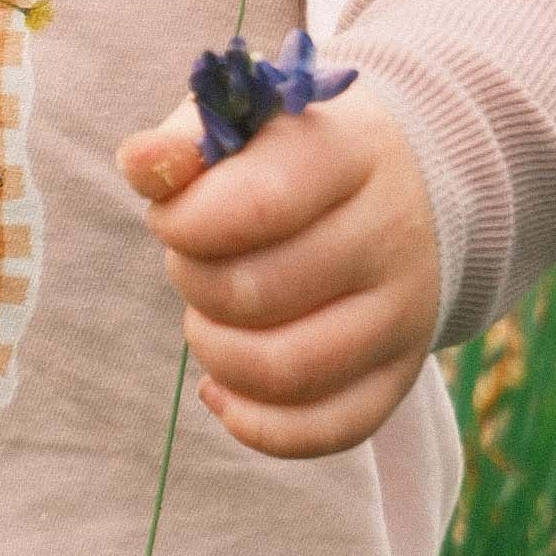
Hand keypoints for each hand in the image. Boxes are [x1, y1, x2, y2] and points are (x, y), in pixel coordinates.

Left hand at [116, 82, 441, 457]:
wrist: (413, 184)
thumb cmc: (298, 153)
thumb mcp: (249, 124)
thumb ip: (188, 142)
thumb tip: (142, 164)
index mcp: (354, 153)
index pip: (256, 205)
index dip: (184, 222)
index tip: (171, 215)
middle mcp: (392, 235)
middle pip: (255, 293)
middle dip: (193, 283)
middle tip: (192, 262)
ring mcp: (404, 313)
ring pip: (284, 371)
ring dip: (215, 353)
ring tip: (206, 321)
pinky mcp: (400, 375)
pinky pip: (324, 431)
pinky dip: (253, 423)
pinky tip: (221, 388)